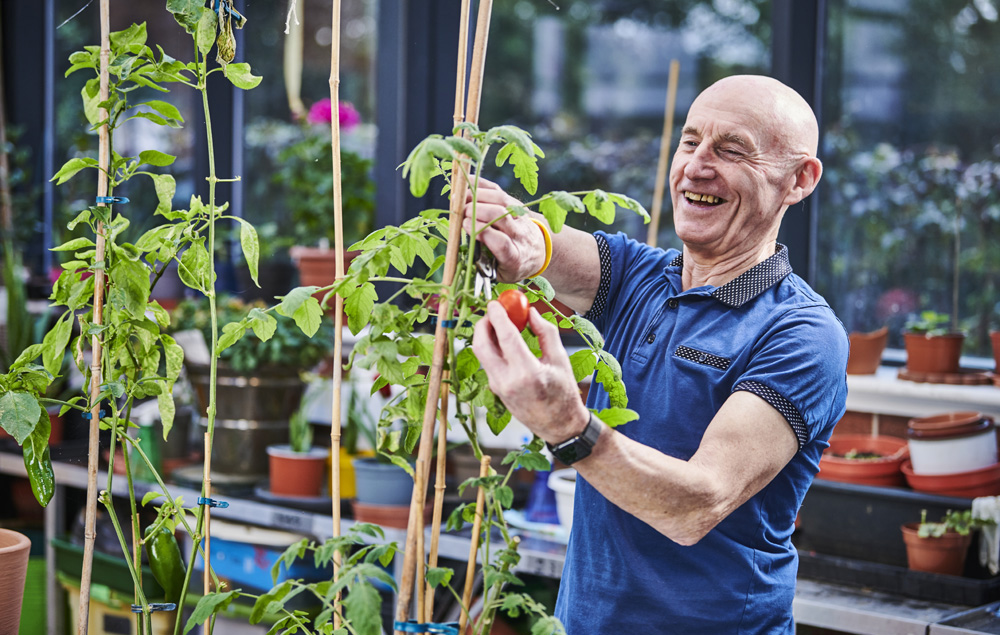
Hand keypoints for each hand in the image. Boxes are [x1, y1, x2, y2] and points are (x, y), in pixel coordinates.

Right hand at [464, 178, 546, 281]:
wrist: (537, 251)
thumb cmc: (513, 265)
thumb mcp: (499, 273)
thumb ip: (482, 264)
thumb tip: (462, 248)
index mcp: (515, 257)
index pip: (501, 242)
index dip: (481, 231)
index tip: (465, 225)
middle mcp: (520, 234)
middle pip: (500, 216)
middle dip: (477, 210)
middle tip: (461, 212)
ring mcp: (519, 217)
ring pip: (501, 200)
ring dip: (478, 195)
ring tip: (461, 198)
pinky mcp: (515, 204)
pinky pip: (499, 191)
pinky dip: (482, 186)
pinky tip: (468, 184)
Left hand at [472, 302, 589, 444]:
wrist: (559, 426)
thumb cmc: (564, 393)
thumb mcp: (560, 360)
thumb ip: (545, 332)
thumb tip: (530, 312)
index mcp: (527, 373)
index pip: (505, 337)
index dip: (498, 315)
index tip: (496, 302)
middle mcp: (507, 381)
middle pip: (481, 345)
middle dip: (483, 323)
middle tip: (493, 312)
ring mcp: (498, 387)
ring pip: (481, 354)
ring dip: (485, 335)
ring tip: (500, 324)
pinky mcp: (495, 390)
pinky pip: (487, 363)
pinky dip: (490, 347)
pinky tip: (503, 340)